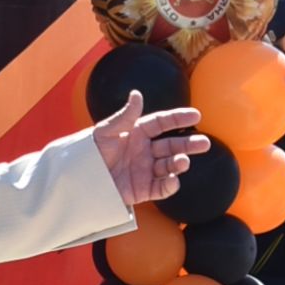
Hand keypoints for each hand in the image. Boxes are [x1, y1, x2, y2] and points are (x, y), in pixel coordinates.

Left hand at [93, 92, 209, 205]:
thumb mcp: (104, 132)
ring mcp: (145, 170)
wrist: (80, 180)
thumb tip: (137, 94)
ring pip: (169, 166)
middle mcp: (145, 151)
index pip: (162, 123)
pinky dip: (169, 185)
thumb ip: (124, 116)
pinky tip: (174, 180)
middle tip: (204, 143)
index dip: (178, 118)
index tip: (196, 115)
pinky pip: (161, 188)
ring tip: (183, 161)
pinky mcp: (143, 190)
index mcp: (137, 133)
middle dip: (188, 144)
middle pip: (172, 145)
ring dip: (179, 163)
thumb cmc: (90, 152)